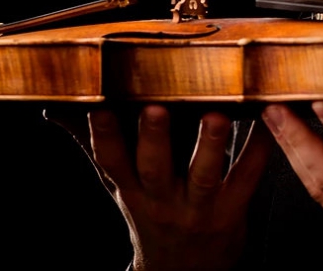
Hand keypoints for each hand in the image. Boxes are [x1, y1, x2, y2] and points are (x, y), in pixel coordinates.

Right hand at [47, 105, 273, 270]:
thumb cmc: (153, 217)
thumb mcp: (123, 189)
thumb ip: (100, 148)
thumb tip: (56, 111)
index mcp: (132, 191)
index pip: (111, 162)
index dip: (104, 135)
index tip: (100, 105)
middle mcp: (162, 200)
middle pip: (155, 169)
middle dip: (154, 139)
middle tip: (155, 108)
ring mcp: (198, 208)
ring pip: (204, 176)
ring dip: (211, 145)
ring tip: (216, 116)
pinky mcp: (232, 211)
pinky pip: (248, 177)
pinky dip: (258, 148)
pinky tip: (265, 121)